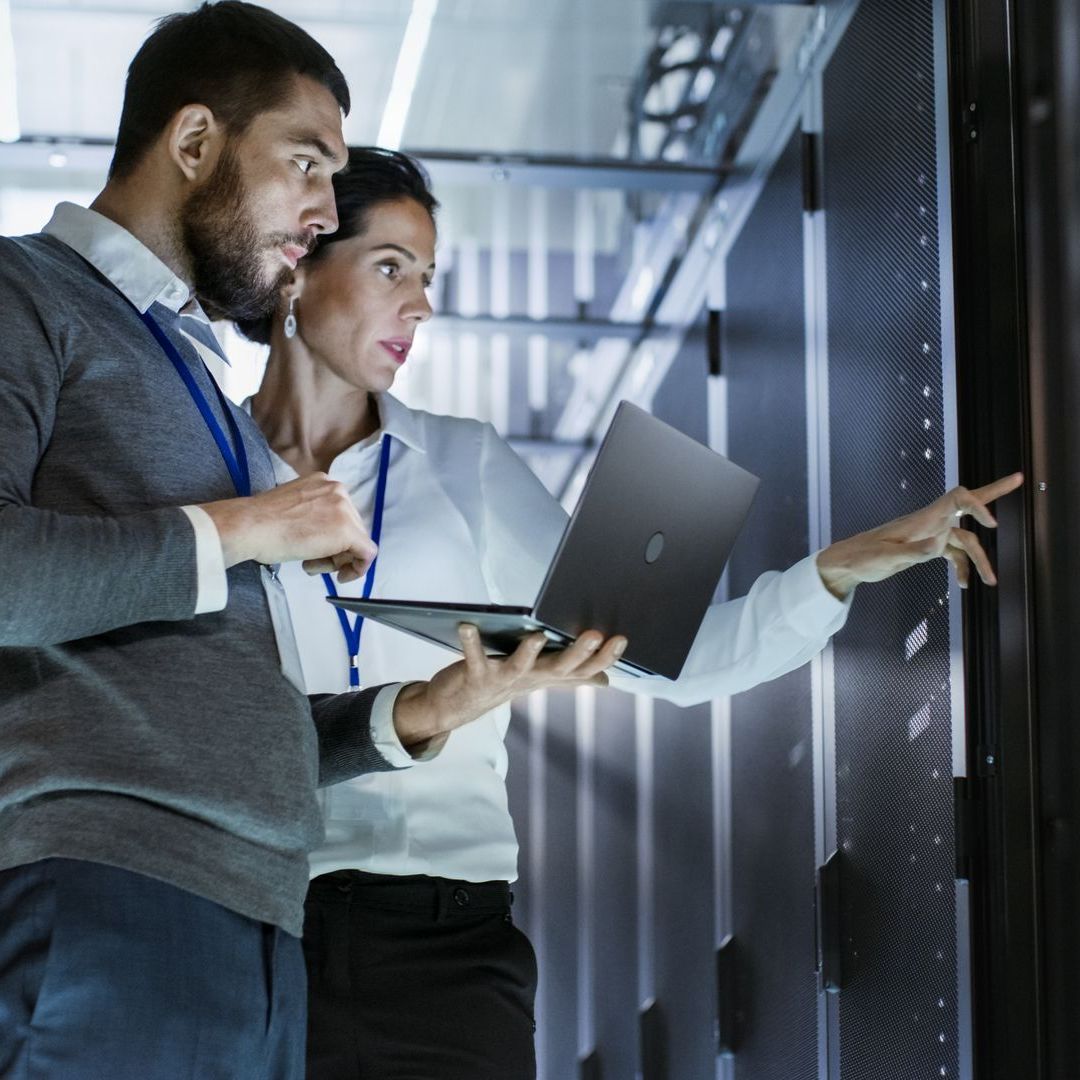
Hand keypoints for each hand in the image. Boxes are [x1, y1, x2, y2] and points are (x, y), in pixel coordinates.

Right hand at [198, 473, 376, 581]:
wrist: (251, 526)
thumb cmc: (261, 523)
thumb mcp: (293, 509)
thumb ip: (313, 515)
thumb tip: (322, 534)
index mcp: (323, 482)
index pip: (340, 515)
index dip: (332, 538)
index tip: (318, 551)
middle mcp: (338, 490)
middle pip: (352, 528)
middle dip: (336, 550)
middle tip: (312, 561)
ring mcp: (345, 509)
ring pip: (357, 542)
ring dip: (337, 559)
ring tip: (310, 564)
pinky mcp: (348, 530)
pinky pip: (367, 553)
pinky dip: (358, 568)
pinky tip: (341, 576)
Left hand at [392, 624, 627, 750]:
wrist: (458, 706)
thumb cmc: (502, 683)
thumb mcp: (540, 678)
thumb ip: (572, 675)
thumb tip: (605, 679)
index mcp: (547, 676)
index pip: (583, 669)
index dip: (603, 657)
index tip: (621, 639)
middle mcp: (529, 679)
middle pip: (559, 669)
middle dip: (578, 653)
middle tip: (595, 634)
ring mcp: (502, 679)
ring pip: (520, 667)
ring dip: (529, 653)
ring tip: (537, 635)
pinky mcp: (475, 675)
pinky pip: (473, 657)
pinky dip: (470, 642)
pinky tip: (467, 625)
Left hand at [815, 472, 1023, 599]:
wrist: (848, 563)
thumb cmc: (863, 557)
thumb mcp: (886, 558)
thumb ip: (913, 552)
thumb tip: (937, 546)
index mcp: (922, 519)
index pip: (956, 499)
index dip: (977, 505)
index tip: (991, 523)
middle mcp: (930, 522)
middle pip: (967, 504)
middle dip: (994, 493)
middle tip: (1020, 478)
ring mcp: (930, 534)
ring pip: (965, 541)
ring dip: (980, 560)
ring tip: (991, 582)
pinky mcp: (926, 548)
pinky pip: (953, 554)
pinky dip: (962, 568)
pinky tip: (963, 585)